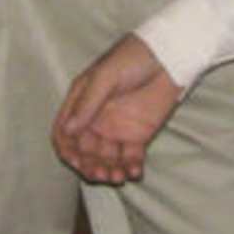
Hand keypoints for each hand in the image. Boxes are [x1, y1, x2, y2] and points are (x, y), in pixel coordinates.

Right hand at [52, 34, 182, 184]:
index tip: (75, 160)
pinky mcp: (139, 135)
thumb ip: (88, 103)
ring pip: (106, 159)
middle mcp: (96, 118)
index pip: (65, 131)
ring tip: (118, 176)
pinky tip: (134, 171)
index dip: (67, 148)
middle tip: (100, 174)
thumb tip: (68, 130)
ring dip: (108, 171)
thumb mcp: (105, 76)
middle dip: (89, 165)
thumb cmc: (133, 57)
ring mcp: (117, 128)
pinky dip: (131, 168)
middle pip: (84, 151)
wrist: (169, 56)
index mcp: (82, 101)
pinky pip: (130, 157)